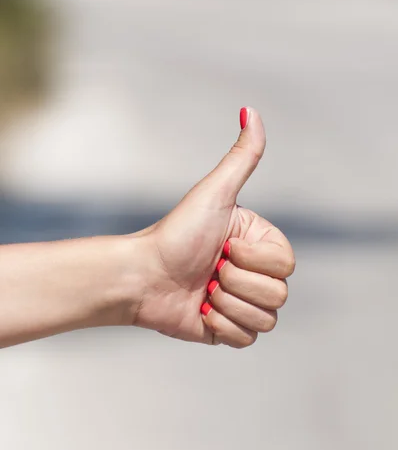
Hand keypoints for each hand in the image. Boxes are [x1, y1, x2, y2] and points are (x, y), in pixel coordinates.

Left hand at [131, 108, 294, 347]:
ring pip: (266, 319)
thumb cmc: (175, 233)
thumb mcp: (214, 193)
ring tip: (201, 289)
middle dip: (237, 283)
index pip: (286, 265)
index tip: (222, 247)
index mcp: (259, 244)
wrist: (141, 276)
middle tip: (208, 270)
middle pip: (279, 295)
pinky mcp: (228, 330)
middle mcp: (255, 273)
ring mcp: (242, 303)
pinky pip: (247, 339)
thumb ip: (242, 157)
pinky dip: (221, 327)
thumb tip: (251, 110)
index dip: (253, 261)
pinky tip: (198, 310)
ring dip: (227, 305)